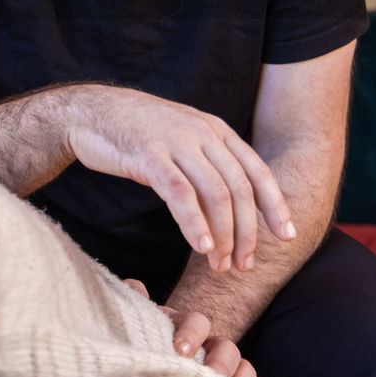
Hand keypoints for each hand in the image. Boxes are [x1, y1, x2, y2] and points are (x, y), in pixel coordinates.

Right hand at [64, 86, 295, 271]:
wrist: (89, 112)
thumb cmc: (135, 132)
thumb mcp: (182, 137)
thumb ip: (208, 160)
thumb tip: (234, 202)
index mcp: (215, 129)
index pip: (257, 171)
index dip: (275, 205)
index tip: (286, 236)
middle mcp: (202, 132)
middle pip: (239, 188)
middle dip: (247, 232)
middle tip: (242, 264)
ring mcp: (176, 141)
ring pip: (215, 193)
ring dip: (222, 234)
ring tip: (219, 264)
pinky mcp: (149, 153)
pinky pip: (180, 192)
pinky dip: (193, 222)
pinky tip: (199, 245)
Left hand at [124, 279, 272, 376]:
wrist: (146, 376)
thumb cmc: (140, 350)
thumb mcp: (136, 327)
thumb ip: (135, 306)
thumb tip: (136, 285)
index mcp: (184, 329)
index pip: (196, 322)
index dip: (191, 333)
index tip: (180, 350)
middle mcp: (208, 348)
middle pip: (227, 347)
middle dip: (221, 362)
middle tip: (210, 376)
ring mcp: (224, 370)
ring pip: (245, 368)